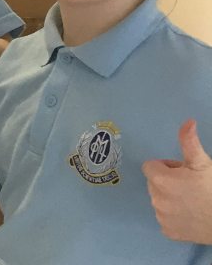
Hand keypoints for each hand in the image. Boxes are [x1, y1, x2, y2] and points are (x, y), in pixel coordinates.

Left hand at [142, 120, 211, 243]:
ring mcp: (161, 217)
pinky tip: (190, 215)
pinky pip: (165, 219)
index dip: (166, 167)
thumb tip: (188, 121)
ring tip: (192, 200)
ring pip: (159, 200)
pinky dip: (174, 216)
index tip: (183, 172)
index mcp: (160, 180)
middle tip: (189, 186)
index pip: (151, 166)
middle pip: (154, 183)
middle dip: (168, 181)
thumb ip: (189, 141)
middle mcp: (155, 198)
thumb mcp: (202, 163)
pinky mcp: (167, 232)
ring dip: (170, 198)